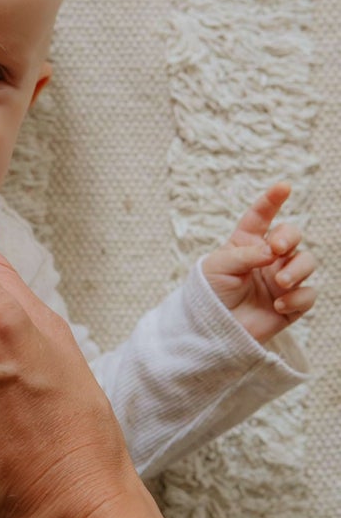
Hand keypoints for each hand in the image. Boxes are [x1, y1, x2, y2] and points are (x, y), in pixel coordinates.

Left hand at [201, 181, 316, 341]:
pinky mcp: (291, 304)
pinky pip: (308, 294)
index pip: (261, 217)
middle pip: (291, 235)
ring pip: (307, 262)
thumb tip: (274, 251)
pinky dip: (298, 297)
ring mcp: (281, 280)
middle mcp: (268, 258)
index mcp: (246, 243)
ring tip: (279, 283)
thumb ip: (246, 254)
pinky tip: (279, 305)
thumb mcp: (218, 267)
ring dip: (297, 269)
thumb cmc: (209, 294)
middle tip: (277, 249)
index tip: (284, 186)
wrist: (210, 330)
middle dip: (289, 237)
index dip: (272, 200)